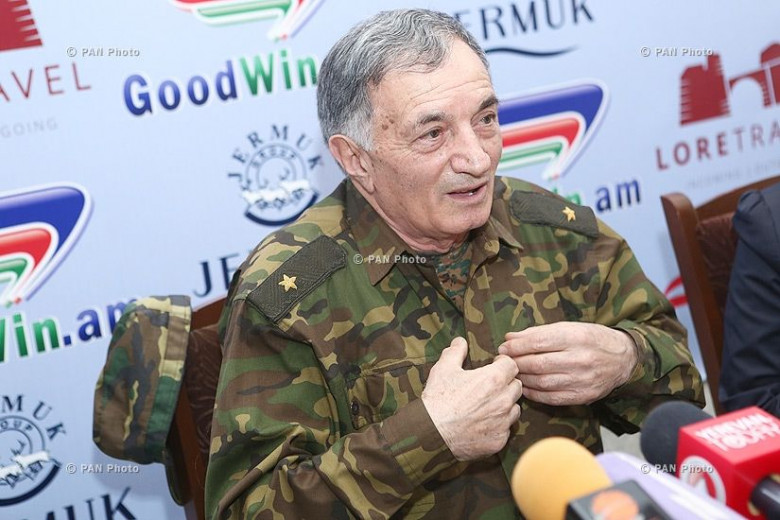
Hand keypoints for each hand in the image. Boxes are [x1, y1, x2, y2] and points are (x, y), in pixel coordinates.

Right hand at [422, 337, 522, 460]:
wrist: (430, 433)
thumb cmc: (437, 398)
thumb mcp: (444, 368)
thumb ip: (455, 351)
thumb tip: (460, 341)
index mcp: (493, 379)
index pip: (512, 365)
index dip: (503, 363)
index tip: (495, 365)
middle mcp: (503, 400)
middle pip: (517, 386)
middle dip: (506, 383)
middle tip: (491, 385)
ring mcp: (502, 422)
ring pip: (515, 408)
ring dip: (505, 404)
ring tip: (489, 404)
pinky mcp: (499, 440)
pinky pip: (506, 429)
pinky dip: (499, 424)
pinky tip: (484, 422)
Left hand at [497, 322, 637, 405]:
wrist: (623, 358)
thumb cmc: (591, 338)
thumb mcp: (569, 327)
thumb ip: (539, 332)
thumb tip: (510, 338)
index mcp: (576, 337)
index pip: (539, 342)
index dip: (517, 346)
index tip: (504, 347)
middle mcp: (580, 359)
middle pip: (539, 363)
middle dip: (516, 362)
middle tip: (503, 361)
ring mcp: (582, 380)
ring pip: (543, 382)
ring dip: (522, 378)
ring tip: (512, 373)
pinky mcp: (583, 396)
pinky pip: (552, 398)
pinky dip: (534, 394)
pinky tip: (525, 387)